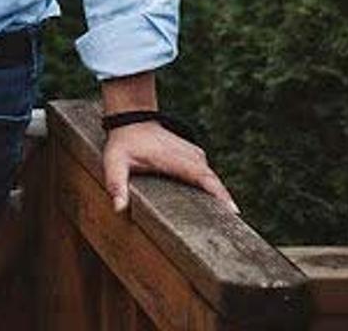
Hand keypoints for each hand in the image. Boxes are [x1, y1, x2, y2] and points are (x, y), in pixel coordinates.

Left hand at [101, 121, 238, 215]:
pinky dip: (214, 191)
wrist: (132, 120)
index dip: (219, 194)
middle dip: (224, 203)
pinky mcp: (195, 158)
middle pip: (214, 182)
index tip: (233, 212)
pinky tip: (215, 209)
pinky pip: (208, 176)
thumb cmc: (123, 143)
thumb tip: (118, 208)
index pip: (203, 178)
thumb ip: (116, 184)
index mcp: (175, 159)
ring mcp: (195, 156)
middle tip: (232, 228)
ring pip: (213, 180)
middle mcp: (190, 156)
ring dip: (220, 198)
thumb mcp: (114, 163)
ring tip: (226, 224)